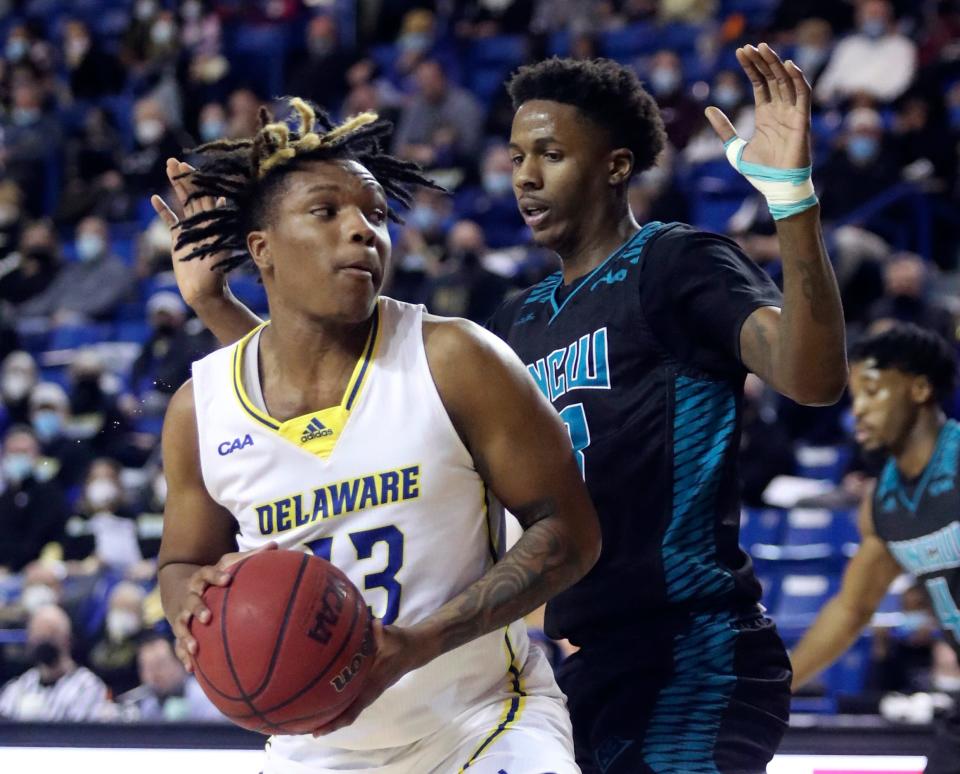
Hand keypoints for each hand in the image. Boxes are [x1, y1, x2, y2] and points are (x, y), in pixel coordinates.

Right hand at [150, 158, 228, 309]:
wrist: (205, 292)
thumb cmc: (216, 277)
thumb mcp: (220, 253)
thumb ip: (220, 233)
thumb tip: (227, 214)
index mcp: (214, 225)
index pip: (207, 198)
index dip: (198, 183)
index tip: (190, 168)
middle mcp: (204, 224)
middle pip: (194, 195)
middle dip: (185, 178)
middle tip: (174, 161)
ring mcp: (191, 229)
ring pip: (183, 203)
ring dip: (176, 186)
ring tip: (169, 168)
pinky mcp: (179, 239)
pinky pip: (170, 221)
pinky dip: (164, 210)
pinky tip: (155, 198)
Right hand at [173, 542, 277, 671]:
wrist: (179, 587)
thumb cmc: (214, 576)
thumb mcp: (228, 564)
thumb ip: (250, 557)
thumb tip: (276, 546)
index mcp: (202, 579)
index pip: (207, 574)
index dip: (216, 576)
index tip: (227, 579)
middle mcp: (189, 596)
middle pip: (190, 601)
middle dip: (197, 609)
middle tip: (207, 617)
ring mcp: (182, 614)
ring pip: (181, 626)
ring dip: (186, 637)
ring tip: (195, 648)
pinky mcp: (180, 630)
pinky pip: (179, 645)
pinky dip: (184, 657)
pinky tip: (193, 669)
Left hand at [312, 622, 425, 735]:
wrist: (414, 649)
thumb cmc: (399, 643)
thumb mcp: (390, 635)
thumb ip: (379, 631)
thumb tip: (371, 624)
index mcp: (372, 683)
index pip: (352, 709)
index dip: (335, 722)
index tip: (317, 732)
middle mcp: (369, 692)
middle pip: (346, 715)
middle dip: (327, 724)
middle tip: (304, 728)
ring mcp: (369, 691)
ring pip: (349, 711)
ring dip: (332, 717)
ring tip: (311, 721)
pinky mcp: (369, 687)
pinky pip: (352, 703)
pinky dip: (339, 707)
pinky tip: (326, 703)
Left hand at [707, 42, 811, 168]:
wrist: (777, 188)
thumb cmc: (760, 172)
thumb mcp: (734, 149)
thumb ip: (724, 129)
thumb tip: (708, 108)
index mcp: (765, 115)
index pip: (759, 83)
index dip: (751, 67)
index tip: (740, 52)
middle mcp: (779, 110)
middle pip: (772, 78)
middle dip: (762, 60)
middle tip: (750, 45)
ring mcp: (791, 114)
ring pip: (786, 81)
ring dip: (776, 63)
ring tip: (764, 48)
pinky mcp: (802, 121)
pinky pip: (803, 95)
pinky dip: (797, 79)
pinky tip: (787, 65)